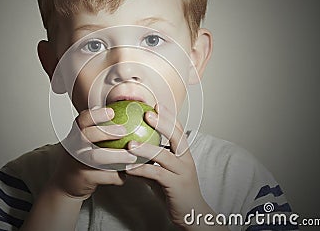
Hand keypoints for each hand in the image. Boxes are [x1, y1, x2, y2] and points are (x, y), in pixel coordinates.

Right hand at [50, 106, 137, 198]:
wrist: (68, 182)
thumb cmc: (83, 157)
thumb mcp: (86, 141)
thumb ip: (101, 129)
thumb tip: (128, 115)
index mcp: (76, 133)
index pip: (83, 119)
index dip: (97, 114)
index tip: (112, 112)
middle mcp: (75, 146)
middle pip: (88, 135)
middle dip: (107, 131)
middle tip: (124, 131)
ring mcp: (78, 162)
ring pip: (96, 157)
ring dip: (117, 156)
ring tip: (132, 157)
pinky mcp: (84, 178)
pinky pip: (104, 176)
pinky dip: (117, 176)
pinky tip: (125, 174)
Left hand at [125, 104, 207, 226]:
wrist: (191, 214)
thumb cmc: (174, 191)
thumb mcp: (162, 172)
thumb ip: (150, 160)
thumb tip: (130, 150)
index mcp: (184, 154)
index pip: (179, 130)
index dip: (169, 116)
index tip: (157, 104)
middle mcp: (186, 160)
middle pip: (176, 136)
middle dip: (163, 123)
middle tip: (147, 114)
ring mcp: (182, 172)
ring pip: (164, 156)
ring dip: (146, 148)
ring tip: (130, 144)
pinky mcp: (176, 186)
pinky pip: (157, 175)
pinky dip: (141, 170)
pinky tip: (128, 169)